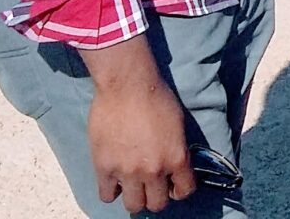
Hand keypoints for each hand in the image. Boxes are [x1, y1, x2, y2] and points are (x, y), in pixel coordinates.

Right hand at [82, 40, 193, 212]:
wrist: (127, 85)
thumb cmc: (156, 97)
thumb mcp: (178, 126)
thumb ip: (176, 150)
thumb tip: (173, 166)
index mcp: (176, 158)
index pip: (185, 190)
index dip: (180, 190)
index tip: (174, 186)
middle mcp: (154, 170)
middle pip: (157, 204)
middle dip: (157, 197)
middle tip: (152, 186)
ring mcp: (128, 171)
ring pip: (133, 205)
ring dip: (135, 197)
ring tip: (133, 185)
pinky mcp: (104, 167)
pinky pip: (106, 195)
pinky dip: (111, 191)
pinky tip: (114, 180)